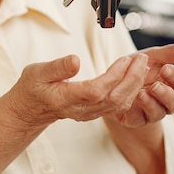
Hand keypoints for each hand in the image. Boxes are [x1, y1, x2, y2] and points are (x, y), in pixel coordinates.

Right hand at [7, 53, 151, 125]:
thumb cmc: (33, 88)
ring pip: (119, 103)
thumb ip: (57, 67)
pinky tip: (135, 77)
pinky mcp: (96, 112)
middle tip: (141, 59)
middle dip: (132, 79)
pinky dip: (131, 92)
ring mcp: (90, 113)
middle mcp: (81, 109)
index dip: (113, 76)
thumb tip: (76, 60)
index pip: (96, 90)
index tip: (124, 60)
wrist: (32, 109)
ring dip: (134, 85)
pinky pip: (118, 106)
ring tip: (142, 65)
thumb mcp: (37, 72)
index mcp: (66, 98)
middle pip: (113, 98)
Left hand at [113, 41, 173, 126]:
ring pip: (159, 113)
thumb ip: (168, 53)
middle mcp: (163, 99)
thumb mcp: (149, 56)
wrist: (111, 81)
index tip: (166, 69)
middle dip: (166, 94)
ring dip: (151, 104)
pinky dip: (136, 111)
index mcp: (168, 82)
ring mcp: (151, 111)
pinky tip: (130, 102)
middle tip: (155, 86)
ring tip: (141, 94)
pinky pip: (139, 119)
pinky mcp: (136, 119)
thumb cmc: (133, 68)